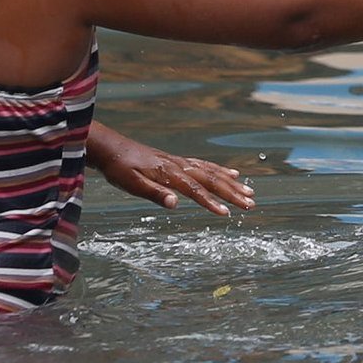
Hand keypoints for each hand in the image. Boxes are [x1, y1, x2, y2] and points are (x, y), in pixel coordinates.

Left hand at [87, 126, 255, 215]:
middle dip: (232, 193)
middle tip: (251, 204)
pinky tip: (231, 174)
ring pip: (212, 172)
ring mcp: (180, 162)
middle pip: (211, 179)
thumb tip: (175, 203)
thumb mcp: (131, 184)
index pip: (195, 190)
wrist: (111, 148)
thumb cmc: (119, 169)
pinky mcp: (178, 162)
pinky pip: (205, 165)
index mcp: (169, 173)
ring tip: (249, 191)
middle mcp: (179, 166)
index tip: (227, 213)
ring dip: (231, 183)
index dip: (211, 202)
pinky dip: (220, 170)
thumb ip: (154, 193)